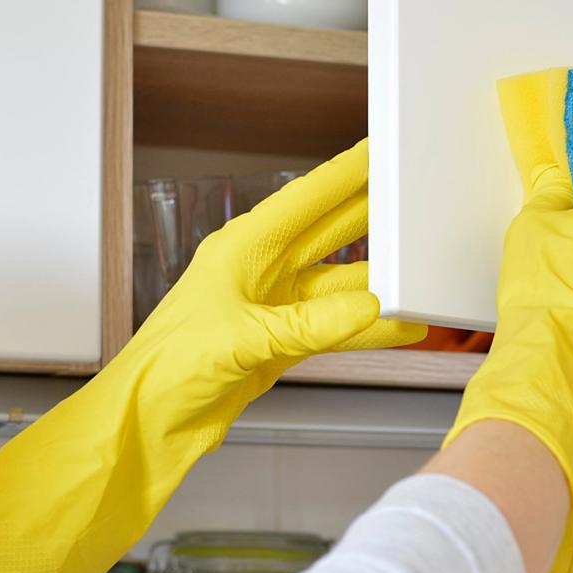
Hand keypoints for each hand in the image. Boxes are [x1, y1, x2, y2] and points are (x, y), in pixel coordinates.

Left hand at [0, 140, 422, 572]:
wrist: (150, 422)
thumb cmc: (168, 369)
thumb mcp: (242, 339)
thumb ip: (309, 325)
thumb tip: (368, 308)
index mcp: (241, 249)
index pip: (304, 201)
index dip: (344, 174)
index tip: (378, 150)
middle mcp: (261, 270)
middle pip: (330, 232)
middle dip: (372, 214)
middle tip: (412, 193)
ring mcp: (275, 306)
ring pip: (341, 284)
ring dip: (379, 285)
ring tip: (422, 277)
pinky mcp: (284, 341)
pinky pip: (338, 326)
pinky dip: (369, 330)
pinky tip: (401, 328)